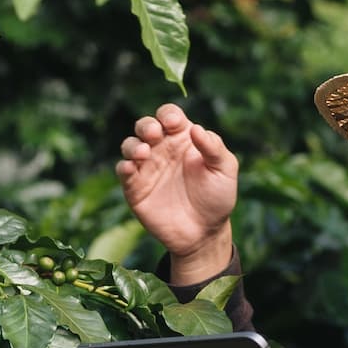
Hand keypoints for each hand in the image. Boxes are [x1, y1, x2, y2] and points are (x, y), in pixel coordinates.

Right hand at [116, 102, 238, 270]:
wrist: (204, 233)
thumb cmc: (217, 198)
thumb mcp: (225, 170)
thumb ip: (213, 147)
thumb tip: (195, 128)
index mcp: (183, 139)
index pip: (169, 115)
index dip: (168, 115)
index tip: (175, 124)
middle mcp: (162, 149)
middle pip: (145, 126)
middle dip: (146, 125)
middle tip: (155, 135)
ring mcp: (147, 168)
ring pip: (130, 145)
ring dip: (133, 145)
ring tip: (144, 153)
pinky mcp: (135, 188)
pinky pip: (123, 170)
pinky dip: (123, 166)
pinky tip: (131, 168)